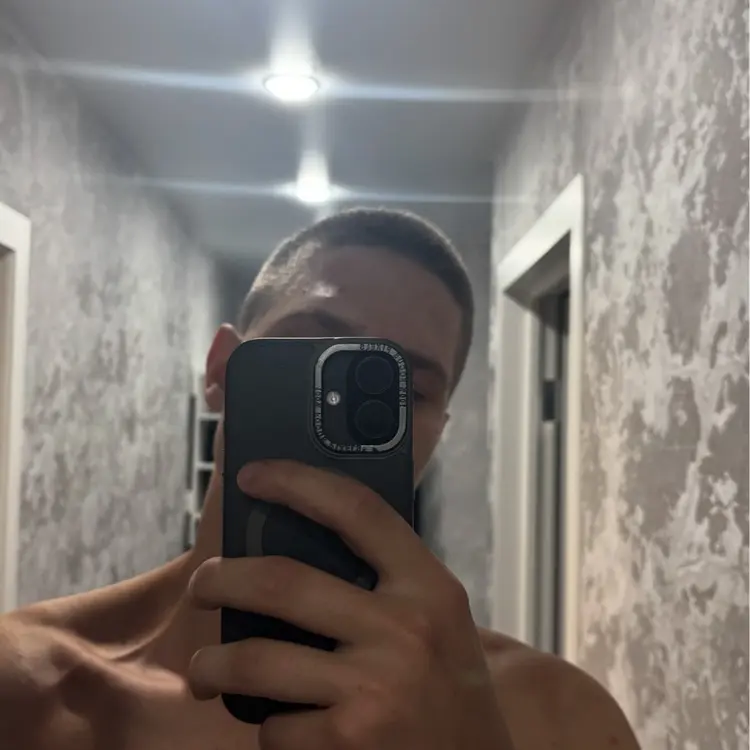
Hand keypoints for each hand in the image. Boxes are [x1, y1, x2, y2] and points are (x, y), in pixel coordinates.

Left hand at [187, 460, 511, 749]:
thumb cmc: (451, 689)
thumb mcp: (439, 618)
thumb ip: (387, 581)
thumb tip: (302, 542)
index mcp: (428, 586)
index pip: (357, 510)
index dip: (298, 481)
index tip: (255, 474)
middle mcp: (403, 630)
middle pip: (282, 581)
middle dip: (220, 580)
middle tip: (203, 584)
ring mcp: (373, 689)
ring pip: (255, 660)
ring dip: (212, 664)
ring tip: (205, 668)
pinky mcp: (348, 743)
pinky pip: (273, 727)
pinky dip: (265, 726)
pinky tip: (278, 725)